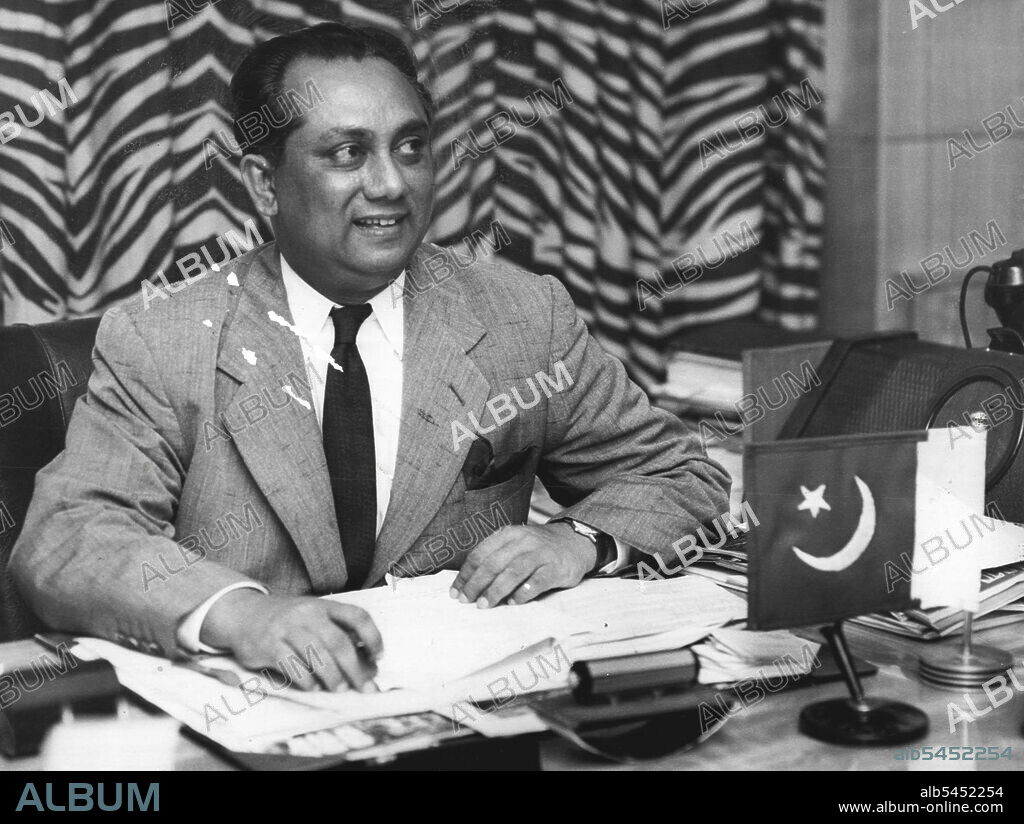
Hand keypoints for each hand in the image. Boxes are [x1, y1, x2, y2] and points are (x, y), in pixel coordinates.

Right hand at [201, 590, 382, 691]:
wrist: (243, 613)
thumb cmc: (288, 621)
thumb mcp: (313, 616)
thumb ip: (337, 631)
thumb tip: (367, 662)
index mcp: (324, 605)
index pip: (356, 616)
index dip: (373, 636)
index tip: (379, 657)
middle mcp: (307, 614)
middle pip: (338, 641)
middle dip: (355, 668)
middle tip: (364, 687)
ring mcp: (287, 629)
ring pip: (317, 655)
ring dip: (332, 676)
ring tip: (340, 689)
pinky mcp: (269, 646)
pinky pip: (292, 666)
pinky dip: (306, 680)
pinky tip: (313, 687)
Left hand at [449, 523, 596, 607]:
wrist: (575, 542)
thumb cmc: (537, 549)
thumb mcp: (515, 544)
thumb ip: (496, 558)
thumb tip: (469, 584)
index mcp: (508, 534)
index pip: (480, 554)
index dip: (466, 574)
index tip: (456, 592)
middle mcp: (523, 541)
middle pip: (494, 563)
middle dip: (476, 584)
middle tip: (467, 601)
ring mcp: (541, 554)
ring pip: (513, 572)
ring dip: (495, 590)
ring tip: (485, 605)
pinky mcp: (556, 568)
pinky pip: (536, 581)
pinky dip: (522, 593)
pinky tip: (512, 603)